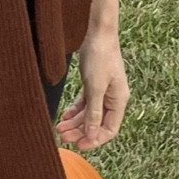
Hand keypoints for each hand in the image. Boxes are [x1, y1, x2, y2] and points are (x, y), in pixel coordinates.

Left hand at [57, 29, 128, 149]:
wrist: (98, 33)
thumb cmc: (100, 57)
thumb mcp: (95, 87)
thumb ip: (94, 112)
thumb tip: (92, 134)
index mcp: (119, 101)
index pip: (109, 129)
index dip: (95, 139)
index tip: (78, 145)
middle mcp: (113, 99)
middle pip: (97, 123)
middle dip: (80, 131)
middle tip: (63, 137)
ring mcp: (104, 92)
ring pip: (89, 114)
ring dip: (75, 122)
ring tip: (59, 128)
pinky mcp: (94, 84)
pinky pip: (85, 103)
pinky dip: (75, 110)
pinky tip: (64, 116)